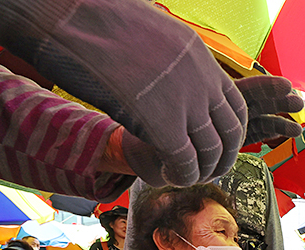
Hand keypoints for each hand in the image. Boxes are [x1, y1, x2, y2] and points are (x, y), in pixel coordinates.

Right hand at [0, 0, 291, 186]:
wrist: (70, 18)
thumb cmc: (96, 18)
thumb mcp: (151, 31)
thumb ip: (168, 55)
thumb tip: (163, 60)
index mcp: (200, 56)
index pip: (234, 105)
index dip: (230, 132)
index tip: (220, 146)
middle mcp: (201, 81)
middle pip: (229, 133)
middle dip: (222, 158)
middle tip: (210, 171)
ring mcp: (186, 104)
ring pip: (210, 151)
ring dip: (202, 171)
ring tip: (186, 177)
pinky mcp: (164, 127)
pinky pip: (185, 162)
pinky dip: (182, 175)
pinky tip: (170, 177)